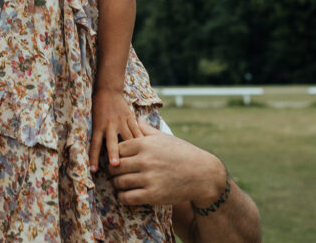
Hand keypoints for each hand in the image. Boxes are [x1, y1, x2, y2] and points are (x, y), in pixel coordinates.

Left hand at [89, 88, 141, 172]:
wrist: (107, 90)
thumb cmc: (100, 109)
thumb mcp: (96, 123)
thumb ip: (99, 138)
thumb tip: (99, 155)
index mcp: (98, 127)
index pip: (95, 145)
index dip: (94, 158)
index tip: (94, 171)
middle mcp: (109, 125)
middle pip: (111, 142)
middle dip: (113, 154)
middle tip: (115, 165)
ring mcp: (121, 121)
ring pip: (127, 137)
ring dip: (131, 150)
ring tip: (138, 161)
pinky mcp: (130, 118)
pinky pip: (137, 130)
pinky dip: (141, 140)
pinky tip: (148, 149)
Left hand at [108, 118, 225, 206]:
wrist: (203, 174)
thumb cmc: (183, 153)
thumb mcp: (165, 138)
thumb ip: (147, 129)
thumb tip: (136, 118)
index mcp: (145, 144)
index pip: (117, 149)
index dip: (113, 155)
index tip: (115, 159)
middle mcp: (145, 160)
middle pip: (115, 166)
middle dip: (112, 171)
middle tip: (113, 173)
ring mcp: (149, 178)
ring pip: (119, 182)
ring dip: (116, 184)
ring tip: (118, 184)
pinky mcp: (153, 195)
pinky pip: (128, 197)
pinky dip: (122, 197)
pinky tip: (124, 195)